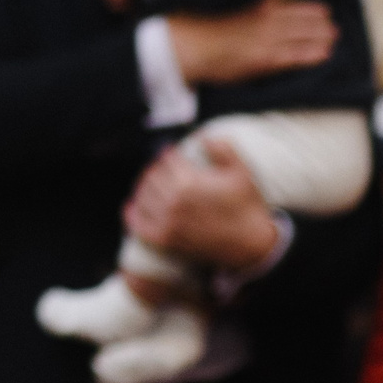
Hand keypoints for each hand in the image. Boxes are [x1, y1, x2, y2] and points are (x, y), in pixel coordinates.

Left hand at [123, 141, 280, 273]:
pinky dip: (133, 214)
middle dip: (156, 169)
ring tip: (150, 183)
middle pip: (151, 176)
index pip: (166, 159)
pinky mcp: (166, 240)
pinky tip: (132, 207)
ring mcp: (168, 222)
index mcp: (189, 181)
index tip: (171, 153)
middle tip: (162, 167)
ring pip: (143, 197)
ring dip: (144, 187)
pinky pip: (139, 225)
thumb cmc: (246, 207)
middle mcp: (174, 201)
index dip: (168, 153)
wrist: (250, 245)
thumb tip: (203, 136)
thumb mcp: (242, 172)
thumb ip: (223, 149)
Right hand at [169, 0, 336, 85]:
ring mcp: (270, 37)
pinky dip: (315, 54)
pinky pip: (300, 56)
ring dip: (324, 33)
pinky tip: (325, 54)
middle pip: (307, 11)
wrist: (189, 45)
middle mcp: (269, 14)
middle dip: (321, 14)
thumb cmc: (198, 20)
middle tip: (329, 16)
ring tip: (333, 34)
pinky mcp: (268, 59)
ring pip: (309, 33)